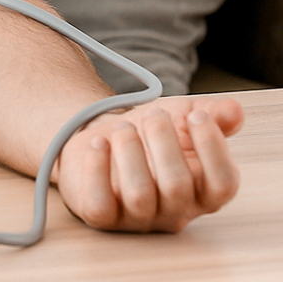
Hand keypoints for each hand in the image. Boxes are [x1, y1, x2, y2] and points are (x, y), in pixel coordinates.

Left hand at [55, 96, 243, 232]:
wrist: (102, 140)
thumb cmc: (149, 135)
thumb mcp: (182, 117)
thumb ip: (212, 113)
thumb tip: (233, 110)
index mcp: (203, 191)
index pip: (223, 183)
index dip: (213, 148)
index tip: (196, 114)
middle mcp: (174, 212)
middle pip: (177, 186)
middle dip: (163, 140)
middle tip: (153, 113)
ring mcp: (137, 218)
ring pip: (139, 195)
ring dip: (129, 150)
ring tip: (123, 126)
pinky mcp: (102, 217)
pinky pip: (100, 205)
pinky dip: (96, 169)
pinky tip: (98, 142)